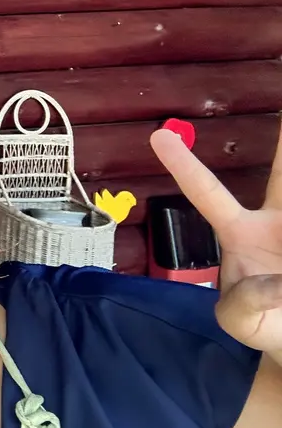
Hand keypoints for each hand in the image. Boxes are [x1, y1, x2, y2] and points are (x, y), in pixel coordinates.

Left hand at [150, 116, 281, 353]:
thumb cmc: (263, 325)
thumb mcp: (238, 320)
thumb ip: (242, 307)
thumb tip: (276, 286)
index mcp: (240, 233)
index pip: (206, 194)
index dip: (183, 165)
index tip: (158, 135)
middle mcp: (275, 222)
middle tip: (281, 102)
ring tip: (281, 244)